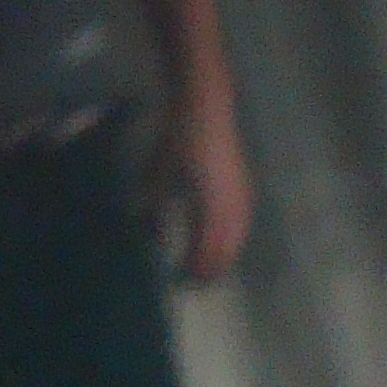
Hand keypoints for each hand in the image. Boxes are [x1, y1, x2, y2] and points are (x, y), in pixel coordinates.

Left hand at [157, 95, 253, 281]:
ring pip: (237, 236)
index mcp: (210, 202)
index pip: (208, 248)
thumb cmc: (179, 136)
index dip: (197, 268)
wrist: (206, 103)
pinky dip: (232, 236)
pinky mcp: (244, 184)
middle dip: (211, 267)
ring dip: (223, 253)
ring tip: (207, 267)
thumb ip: (153, 201)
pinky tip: (220, 240)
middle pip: (226, 247)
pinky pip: (242, 221)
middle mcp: (231, 202)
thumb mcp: (159, 170)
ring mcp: (241, 193)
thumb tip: (143, 226)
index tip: (182, 281)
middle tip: (193, 282)